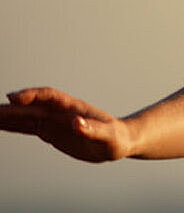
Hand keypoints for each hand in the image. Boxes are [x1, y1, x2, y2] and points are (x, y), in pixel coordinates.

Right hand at [2, 87, 135, 162]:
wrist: (118, 142)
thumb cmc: (116, 138)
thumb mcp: (108, 136)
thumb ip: (93, 129)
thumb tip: (77, 123)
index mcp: (73, 108)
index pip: (48, 96)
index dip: (31, 95)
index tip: (13, 98)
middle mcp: (59, 111)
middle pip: (29, 106)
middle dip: (8, 108)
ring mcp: (52, 120)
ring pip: (24, 116)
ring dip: (5, 116)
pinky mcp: (49, 131)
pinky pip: (26, 127)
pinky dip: (11, 126)